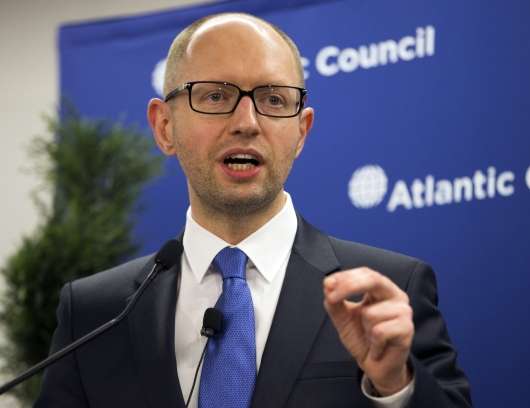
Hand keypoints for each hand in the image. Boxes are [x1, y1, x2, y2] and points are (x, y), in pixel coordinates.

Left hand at [323, 267, 412, 395]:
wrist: (376, 366)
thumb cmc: (362, 338)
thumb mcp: (342, 317)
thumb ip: (334, 301)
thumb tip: (328, 284)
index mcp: (381, 289)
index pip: (365, 273)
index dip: (345, 276)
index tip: (328, 284)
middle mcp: (395, 296)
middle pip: (373, 280)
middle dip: (348, 287)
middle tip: (332, 298)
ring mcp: (404, 311)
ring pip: (371, 312)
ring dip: (364, 328)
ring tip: (371, 336)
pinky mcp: (407, 329)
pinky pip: (379, 331)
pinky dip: (373, 343)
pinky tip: (377, 347)